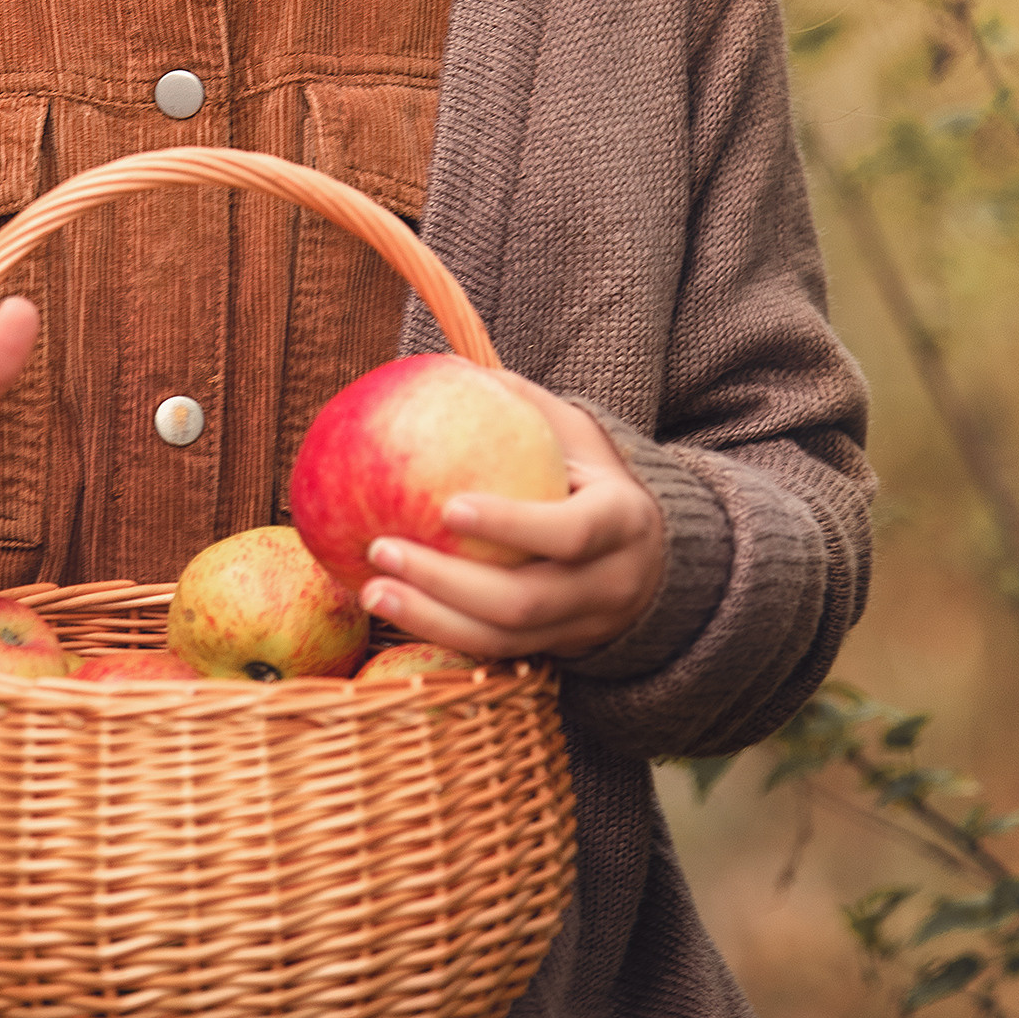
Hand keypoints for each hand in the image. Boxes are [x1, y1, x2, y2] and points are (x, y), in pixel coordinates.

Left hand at [361, 370, 665, 661]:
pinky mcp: (554, 650)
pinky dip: (442, 632)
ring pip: (504, 639)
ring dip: (431, 618)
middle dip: (447, 582)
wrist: (648, 555)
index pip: (571, 532)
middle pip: (525, 600)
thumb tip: (445, 365)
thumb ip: (520, 403)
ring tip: (371, 590)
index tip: (448, 507)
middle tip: (381, 548)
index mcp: (622, 522)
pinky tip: (393, 607)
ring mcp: (582, 626)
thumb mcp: (575, 434)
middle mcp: (608, 584)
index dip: (512, 524)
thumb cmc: (592, 476)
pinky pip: (494, 652)